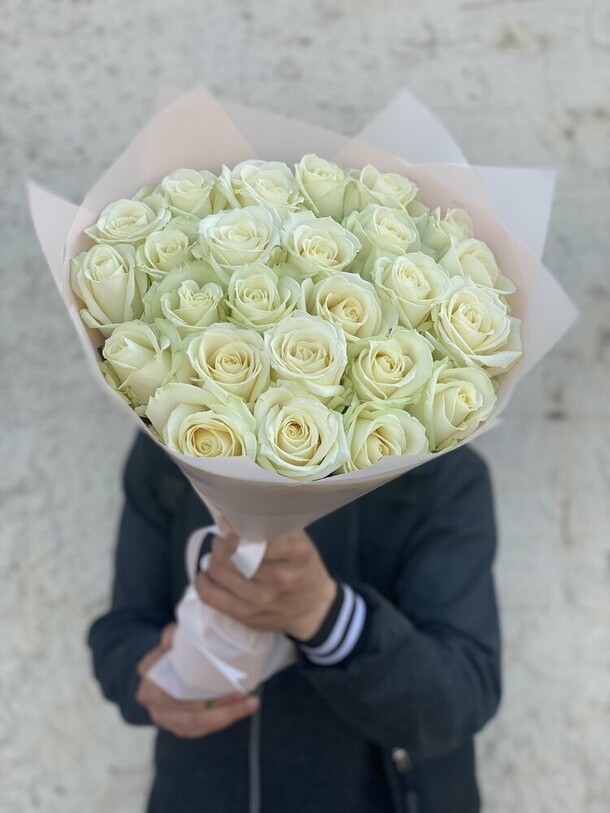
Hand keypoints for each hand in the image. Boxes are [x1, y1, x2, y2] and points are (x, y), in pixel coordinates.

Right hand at [135, 623, 258, 737]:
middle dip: (221, 708)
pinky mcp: (177, 727)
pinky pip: (200, 730)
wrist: (167, 665)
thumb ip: (172, 633)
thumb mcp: (173, 635)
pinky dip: (220, 722)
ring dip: (226, 717)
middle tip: (248, 696)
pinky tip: (240, 711)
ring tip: (251, 704)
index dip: (198, 694)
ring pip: (197, 725)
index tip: (227, 682)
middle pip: (189, 714)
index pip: (172, 694)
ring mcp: (164, 718)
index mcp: (149, 678)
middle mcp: (152, 703)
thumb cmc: (175, 648)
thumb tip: (170, 641)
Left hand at [196, 522, 336, 640]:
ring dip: (213, 558)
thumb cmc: (303, 568)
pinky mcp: (247, 615)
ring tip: (219, 554)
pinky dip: (202, 581)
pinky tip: (206, 574)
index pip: (255, 536)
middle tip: (223, 539)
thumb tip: (234, 517)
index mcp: (296, 554)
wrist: (314, 608)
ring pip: (218, 571)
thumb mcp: (300, 541)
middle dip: (221, 543)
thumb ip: (273, 527)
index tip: (229, 522)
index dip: (234, 528)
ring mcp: (262, 599)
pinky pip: (210, 595)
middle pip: (231, 553)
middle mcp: (280, 578)